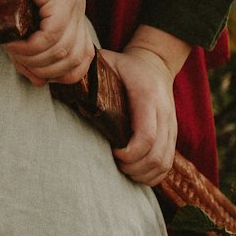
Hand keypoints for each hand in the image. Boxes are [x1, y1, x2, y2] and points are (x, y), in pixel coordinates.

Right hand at [0, 0, 93, 87]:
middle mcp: (79, 8)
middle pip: (75, 58)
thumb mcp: (21, 39)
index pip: (84, 59)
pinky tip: (15, 44)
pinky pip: (52, 35)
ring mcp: (74, 1)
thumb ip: (32, 59)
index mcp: (75, 18)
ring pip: (62, 49)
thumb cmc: (4, 0)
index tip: (39, 74)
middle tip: (21, 62)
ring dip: (34, 58)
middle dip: (46, 69)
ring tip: (14, 51)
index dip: (62, 75)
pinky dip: (31, 46)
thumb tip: (41, 83)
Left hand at [99, 29, 188, 185]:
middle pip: (156, 155)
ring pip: (164, 163)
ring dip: (142, 173)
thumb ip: (88, 70)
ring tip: (123, 169)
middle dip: (134, 167)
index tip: (113, 152)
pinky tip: (136, 171)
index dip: (130, 153)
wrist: (155, 63)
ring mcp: (171, 125)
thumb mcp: (108, 60)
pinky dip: (153, 174)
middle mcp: (164, 112)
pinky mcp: (173, 134)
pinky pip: (168, 163)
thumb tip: (62, 81)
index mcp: (147, 96)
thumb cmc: (125, 65)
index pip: (146, 135)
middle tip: (115, 164)